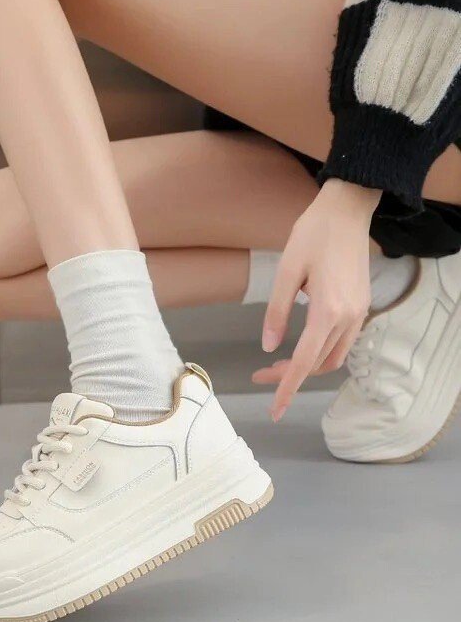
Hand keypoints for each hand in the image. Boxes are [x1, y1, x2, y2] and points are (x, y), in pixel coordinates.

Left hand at [255, 179, 380, 421]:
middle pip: (317, 364)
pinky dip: (319, 352)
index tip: (274, 410)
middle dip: (289, 376)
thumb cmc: (313, 235)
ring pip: (332, 357)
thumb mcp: (286, 272)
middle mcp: (349, 318)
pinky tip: (300, 345)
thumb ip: (277, 312)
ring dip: (305, 366)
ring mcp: (359, 313)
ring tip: (275, 363)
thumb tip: (268, 347)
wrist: (347, 211)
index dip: (286, 388)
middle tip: (259, 374)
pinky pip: (341, 342)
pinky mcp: (361, 306)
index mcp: (329, 311)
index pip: (304, 362)